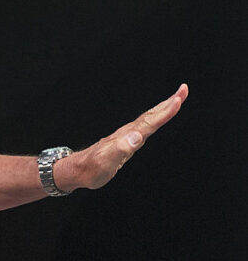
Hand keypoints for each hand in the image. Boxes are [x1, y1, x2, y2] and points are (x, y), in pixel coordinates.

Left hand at [56, 84, 188, 191]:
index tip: (179, 98)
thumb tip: (137, 137)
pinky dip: (154, 121)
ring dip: (163, 109)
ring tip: (176, 100)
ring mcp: (125, 137)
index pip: (150, 121)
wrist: (76, 171)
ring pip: (148, 119)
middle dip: (169, 103)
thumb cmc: (90, 169)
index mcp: (126, 137)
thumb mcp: (105, 162)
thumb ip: (120, 150)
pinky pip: (143, 128)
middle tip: (183, 89)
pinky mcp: (124, 142)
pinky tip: (155, 121)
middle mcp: (127, 134)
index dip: (166, 110)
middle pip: (151, 115)